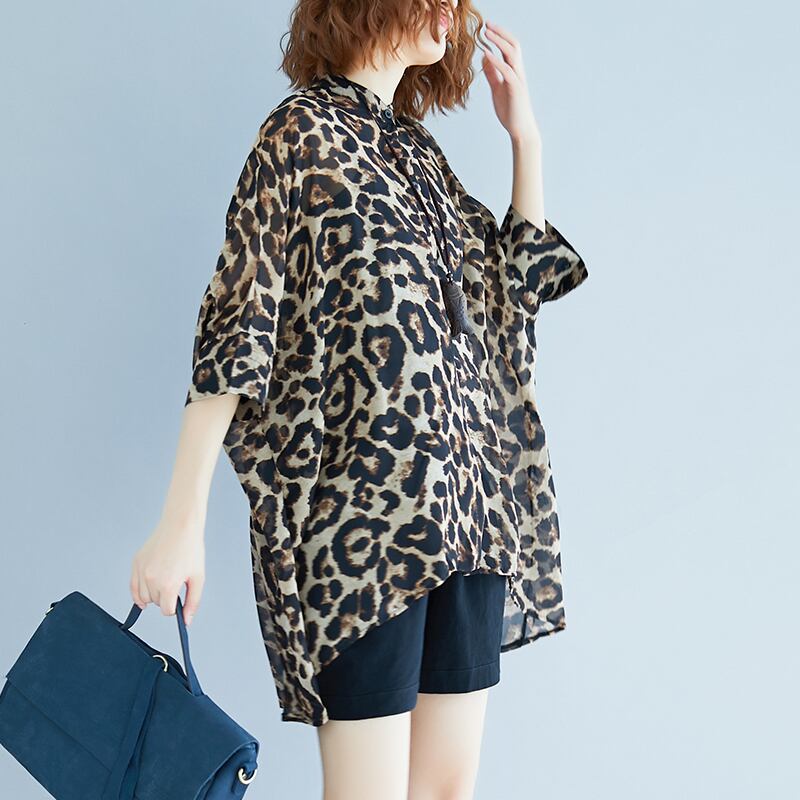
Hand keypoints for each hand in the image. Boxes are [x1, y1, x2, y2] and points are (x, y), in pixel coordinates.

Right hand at [130, 514, 205, 625]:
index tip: (178, 600)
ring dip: (152, 594)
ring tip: (164, 581)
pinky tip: (144, 595)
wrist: (180, 526)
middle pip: (155, 603)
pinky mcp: (136, 562)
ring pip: (143, 597)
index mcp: (168, 584)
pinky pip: (132, 586)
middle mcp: (152, 579)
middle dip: (165, 598)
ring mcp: (142, 570)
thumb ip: (192, 602)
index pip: (167, 610)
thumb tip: (186, 621)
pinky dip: (137, 592)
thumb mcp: (198, 578)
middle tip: (174, 584)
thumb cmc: (191, 550)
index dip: (175, 608)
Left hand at [480, 20, 541, 147]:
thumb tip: (485, 58)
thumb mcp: (497, 89)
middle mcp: (518, 72)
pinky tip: (486, 53)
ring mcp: (518, 79)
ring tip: (486, 33)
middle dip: (501, 33)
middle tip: (487, 24)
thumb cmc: (510, 111)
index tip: (488, 28)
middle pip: (513, 45)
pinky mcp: (515, 88)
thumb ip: (492, 74)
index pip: (509, 48)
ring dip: (499, 41)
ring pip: (512, 53)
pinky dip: (496, 60)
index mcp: (514, 72)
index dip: (500, 37)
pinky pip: (506, 70)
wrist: (520, 129)